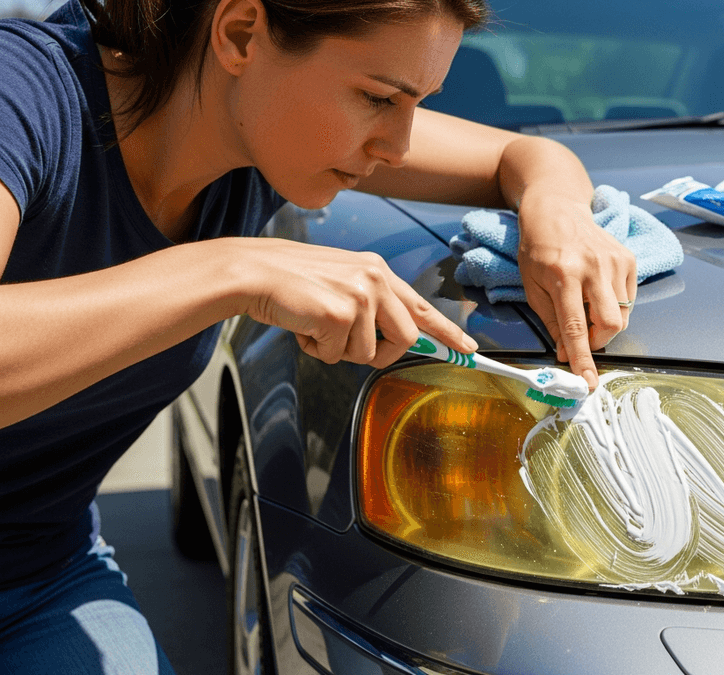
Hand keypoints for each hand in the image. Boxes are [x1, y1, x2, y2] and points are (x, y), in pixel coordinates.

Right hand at [235, 238, 476, 366]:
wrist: (255, 272)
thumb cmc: (294, 282)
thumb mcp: (342, 282)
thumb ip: (372, 305)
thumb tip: (397, 339)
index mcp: (378, 270)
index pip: (422, 306)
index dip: (447, 331)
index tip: (468, 347)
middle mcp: (375, 279)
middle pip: (406, 339)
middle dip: (381, 354)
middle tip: (350, 347)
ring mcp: (361, 295)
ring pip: (369, 353)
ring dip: (340, 351)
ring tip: (317, 326)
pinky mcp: (341, 314)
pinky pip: (338, 356)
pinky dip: (318, 350)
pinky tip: (304, 328)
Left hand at [516, 193, 636, 388]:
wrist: (557, 209)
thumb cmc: (539, 248)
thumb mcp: (532, 287)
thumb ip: (551, 322)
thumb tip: (566, 353)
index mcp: (563, 275)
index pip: (576, 327)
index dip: (582, 359)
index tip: (588, 382)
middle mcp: (593, 267)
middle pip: (610, 324)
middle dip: (598, 342)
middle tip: (583, 337)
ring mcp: (614, 261)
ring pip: (622, 315)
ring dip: (604, 324)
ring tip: (587, 306)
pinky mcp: (627, 258)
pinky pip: (629, 299)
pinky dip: (614, 306)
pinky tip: (598, 291)